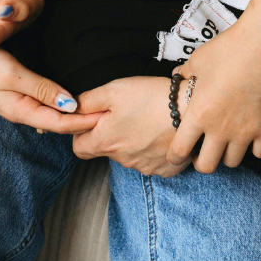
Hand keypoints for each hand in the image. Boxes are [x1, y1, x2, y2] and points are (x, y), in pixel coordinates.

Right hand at [0, 45, 101, 134]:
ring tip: (95, 110)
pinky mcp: (12, 92)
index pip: (61, 123)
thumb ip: (42, 88)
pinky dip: (59, 104)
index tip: (108, 118)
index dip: (85, 122)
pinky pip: (42, 104)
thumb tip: (71, 104)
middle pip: (57, 122)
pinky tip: (69, 100)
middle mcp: (20, 110)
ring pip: (50, 114)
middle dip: (82, 122)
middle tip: (109, 117)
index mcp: (21, 110)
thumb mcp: (13, 74)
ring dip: (72, 114)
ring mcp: (15, 102)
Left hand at [71, 77, 189, 175]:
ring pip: (129, 156)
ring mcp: (145, 168)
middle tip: (126, 113)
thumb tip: (70, 109)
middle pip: (106, 151)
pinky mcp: (165, 170)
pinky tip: (160, 132)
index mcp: (106, 142)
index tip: (95, 119)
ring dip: (132, 141)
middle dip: (110, 134)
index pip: (78, 149)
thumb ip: (87, 102)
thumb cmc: (150, 96)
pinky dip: (152, 149)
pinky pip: (152, 161)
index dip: (82, 133)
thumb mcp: (113, 90)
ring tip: (147, 119)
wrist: (190, 109)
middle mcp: (123, 161)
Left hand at [167, 20, 260, 170]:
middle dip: (201, 161)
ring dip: (227, 154)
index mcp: (199, 113)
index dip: (174, 155)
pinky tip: (250, 135)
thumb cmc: (227, 48)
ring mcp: (246, 131)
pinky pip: (259, 153)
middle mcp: (221, 129)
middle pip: (206, 166)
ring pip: (232, 162)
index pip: (179, 150)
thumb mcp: (198, 59)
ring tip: (227, 141)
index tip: (175, 152)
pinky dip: (253, 148)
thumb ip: (185, 74)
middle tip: (202, 150)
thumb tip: (178, 76)